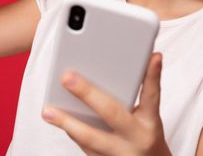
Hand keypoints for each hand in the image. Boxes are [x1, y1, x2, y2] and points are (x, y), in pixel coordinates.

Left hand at [42, 53, 171, 155]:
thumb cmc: (146, 136)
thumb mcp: (149, 117)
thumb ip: (139, 96)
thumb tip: (128, 64)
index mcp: (151, 121)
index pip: (152, 94)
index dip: (153, 75)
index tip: (154, 56)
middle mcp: (137, 137)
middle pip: (112, 113)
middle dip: (88, 94)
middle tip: (67, 77)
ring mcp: (121, 154)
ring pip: (92, 137)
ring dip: (68, 122)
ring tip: (48, 110)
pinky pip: (86, 149)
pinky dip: (72, 133)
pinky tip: (58, 120)